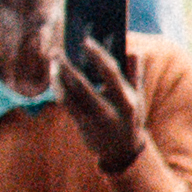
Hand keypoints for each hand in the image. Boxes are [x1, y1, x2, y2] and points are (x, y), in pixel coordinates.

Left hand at [59, 29, 145, 166]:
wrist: (122, 150)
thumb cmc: (131, 118)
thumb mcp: (138, 98)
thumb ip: (136, 74)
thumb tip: (133, 51)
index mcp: (127, 102)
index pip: (111, 74)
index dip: (98, 56)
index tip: (86, 41)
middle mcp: (109, 112)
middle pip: (82, 86)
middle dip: (67, 67)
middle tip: (56, 51)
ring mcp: (93, 120)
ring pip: (69, 95)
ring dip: (58, 77)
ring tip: (53, 61)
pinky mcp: (81, 124)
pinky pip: (66, 103)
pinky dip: (58, 88)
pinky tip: (55, 76)